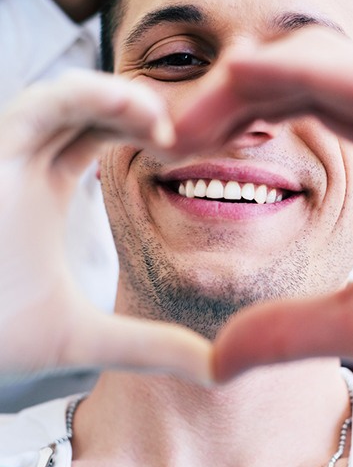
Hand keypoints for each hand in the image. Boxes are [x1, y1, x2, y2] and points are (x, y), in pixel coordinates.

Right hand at [0, 70, 210, 381]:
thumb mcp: (89, 339)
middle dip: (136, 109)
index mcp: (44, 190)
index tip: (188, 147)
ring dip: (117, 96)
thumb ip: (151, 347)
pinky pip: (37, 108)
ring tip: (164, 122)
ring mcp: (4, 159)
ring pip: (64, 98)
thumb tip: (217, 369)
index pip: (96, 134)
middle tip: (185, 133)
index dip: (141, 130)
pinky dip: (84, 97)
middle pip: (86, 109)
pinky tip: (133, 108)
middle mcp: (24, 166)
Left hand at [174, 28, 352, 389]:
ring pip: (325, 65)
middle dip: (231, 99)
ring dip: (250, 81)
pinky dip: (300, 74)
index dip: (237, 118)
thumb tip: (217, 359)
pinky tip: (240, 80)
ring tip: (191, 119)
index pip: (302, 106)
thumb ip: (290, 330)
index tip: (181, 150)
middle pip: (302, 78)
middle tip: (173, 135)